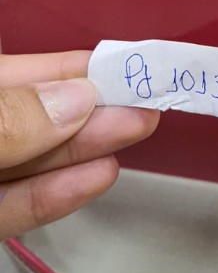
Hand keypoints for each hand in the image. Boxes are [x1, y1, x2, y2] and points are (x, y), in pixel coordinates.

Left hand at [0, 50, 159, 239]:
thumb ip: (10, 119)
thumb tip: (75, 100)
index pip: (18, 74)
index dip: (71, 68)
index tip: (124, 65)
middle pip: (36, 117)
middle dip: (92, 108)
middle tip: (148, 101)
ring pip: (33, 161)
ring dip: (87, 148)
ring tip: (140, 129)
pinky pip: (17, 207)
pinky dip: (59, 195)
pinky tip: (102, 176)